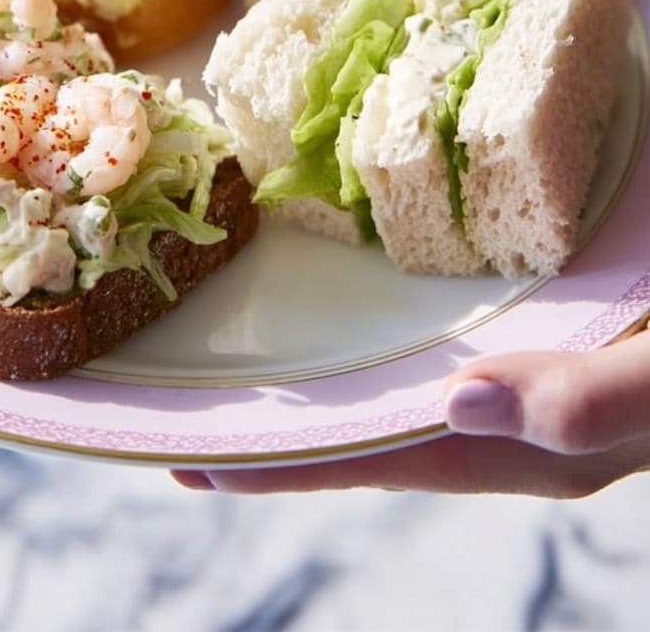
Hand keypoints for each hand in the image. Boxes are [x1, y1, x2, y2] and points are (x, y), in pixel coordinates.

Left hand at [173, 322, 649, 496]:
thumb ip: (595, 403)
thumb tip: (464, 406)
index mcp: (539, 443)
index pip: (385, 462)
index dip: (290, 468)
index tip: (192, 458)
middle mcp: (522, 417)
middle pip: (378, 435)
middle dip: (285, 437)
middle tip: (187, 419)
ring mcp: (529, 376)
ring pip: (404, 391)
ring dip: (325, 386)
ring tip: (245, 370)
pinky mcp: (542, 330)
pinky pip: (442, 342)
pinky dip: (382, 337)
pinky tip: (356, 313)